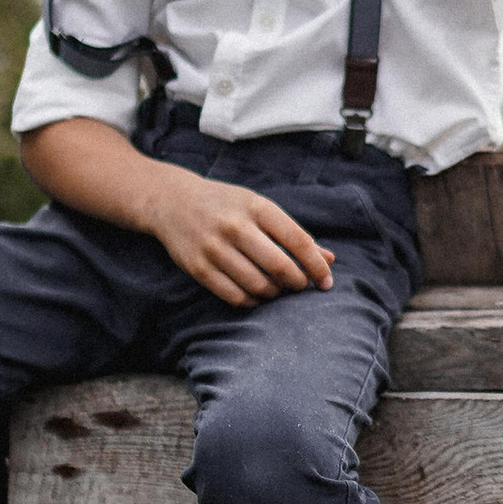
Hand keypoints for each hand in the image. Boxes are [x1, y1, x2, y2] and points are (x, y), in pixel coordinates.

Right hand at [149, 171, 334, 304]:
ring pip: (258, 285)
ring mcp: (214, 248)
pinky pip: (235, 297)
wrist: (173, 202)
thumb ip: (293, 234)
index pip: (298, 241)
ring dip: (275, 294)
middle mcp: (236, 226)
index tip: (326, 281)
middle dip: (297, 283)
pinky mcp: (198, 268)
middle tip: (300, 286)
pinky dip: (253, 302)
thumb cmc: (227, 206)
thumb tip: (329, 260)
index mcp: (257, 207)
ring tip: (277, 289)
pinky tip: (257, 296)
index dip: (317, 266)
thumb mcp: (260, 208)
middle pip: (280, 267)